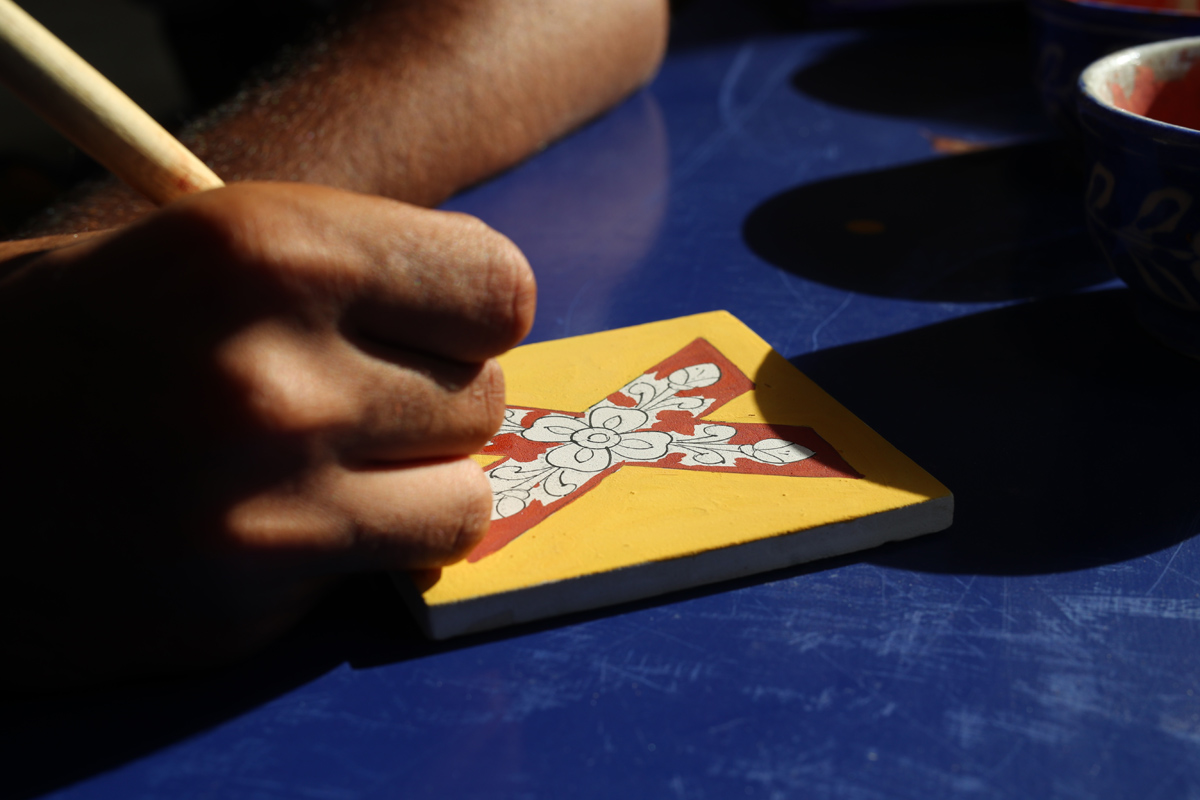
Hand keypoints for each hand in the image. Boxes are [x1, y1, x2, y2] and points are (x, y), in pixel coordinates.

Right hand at [0, 183, 534, 686]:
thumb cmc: (57, 339)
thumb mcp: (190, 250)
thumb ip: (346, 276)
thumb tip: (484, 326)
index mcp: (266, 252)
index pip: (498, 288)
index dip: (473, 312)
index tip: (439, 327)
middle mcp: (276, 378)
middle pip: (483, 396)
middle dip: (435, 400)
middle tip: (359, 399)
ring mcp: (266, 505)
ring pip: (464, 499)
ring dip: (418, 485)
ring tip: (334, 467)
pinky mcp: (245, 601)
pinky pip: (387, 570)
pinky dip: (360, 551)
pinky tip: (283, 523)